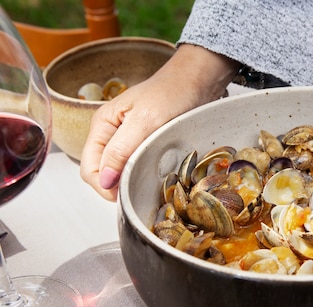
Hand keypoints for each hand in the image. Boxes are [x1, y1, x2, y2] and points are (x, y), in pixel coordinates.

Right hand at [80, 44, 240, 200]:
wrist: (197, 80)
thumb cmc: (172, 92)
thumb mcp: (145, 120)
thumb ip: (121, 149)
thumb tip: (104, 180)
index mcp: (102, 126)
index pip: (89, 169)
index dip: (104, 187)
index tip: (126, 194)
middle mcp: (111, 135)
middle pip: (102, 174)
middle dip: (117, 186)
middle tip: (143, 189)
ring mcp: (127, 141)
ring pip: (120, 172)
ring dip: (132, 181)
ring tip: (152, 182)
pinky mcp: (145, 144)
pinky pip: (137, 166)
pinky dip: (144, 174)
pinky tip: (157, 175)